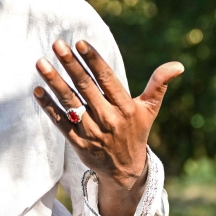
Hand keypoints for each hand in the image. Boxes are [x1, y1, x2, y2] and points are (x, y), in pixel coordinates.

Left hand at [34, 39, 183, 215]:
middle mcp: (108, 118)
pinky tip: (37, 90)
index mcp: (125, 107)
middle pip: (85, 87)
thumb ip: (158, 84)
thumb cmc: (135, 132)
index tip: (79, 43)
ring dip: (54, 82)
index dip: (93, 60)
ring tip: (41, 63)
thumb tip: (178, 65)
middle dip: (70, 65)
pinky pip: (60, 121)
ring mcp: (91, 132)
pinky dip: (48, 106)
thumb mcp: (149, 109)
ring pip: (70, 103)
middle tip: (57, 44)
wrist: (125, 172)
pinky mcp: (78, 143)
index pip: (107, 78)